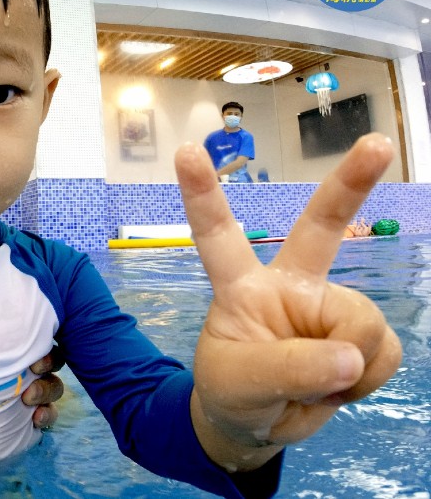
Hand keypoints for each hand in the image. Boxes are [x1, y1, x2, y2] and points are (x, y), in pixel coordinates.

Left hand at [176, 134, 401, 471]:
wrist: (259, 426)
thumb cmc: (232, 392)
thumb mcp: (240, 383)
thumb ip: (292, 369)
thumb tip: (351, 355)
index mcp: (241, 287)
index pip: (217, 234)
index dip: (202, 193)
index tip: (187, 150)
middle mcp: (288, 284)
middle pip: (320, 226)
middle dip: (351, 184)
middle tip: (377, 145)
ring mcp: (326, 305)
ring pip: (362, 320)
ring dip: (349, 366)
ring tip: (317, 387)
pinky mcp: (358, 333)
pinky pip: (384, 350)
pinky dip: (369, 378)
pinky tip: (342, 386)